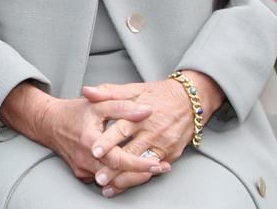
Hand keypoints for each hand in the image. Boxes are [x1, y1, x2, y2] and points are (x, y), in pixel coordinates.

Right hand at [0, 82, 166, 183]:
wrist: (48, 123)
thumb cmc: (74, 112)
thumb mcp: (98, 105)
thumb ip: (123, 106)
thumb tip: (147, 110)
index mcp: (90, 141)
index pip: (119, 159)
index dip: (139, 163)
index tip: (157, 163)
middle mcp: (85, 159)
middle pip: (118, 175)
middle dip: (142, 173)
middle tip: (163, 168)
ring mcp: (82, 169)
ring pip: (111, 180)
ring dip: (132, 176)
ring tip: (152, 170)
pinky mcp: (81, 174)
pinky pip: (103, 178)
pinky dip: (117, 175)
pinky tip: (132, 170)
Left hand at [83, 72, 223, 196]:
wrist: (189, 101)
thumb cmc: (158, 95)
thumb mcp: (133, 89)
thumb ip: (108, 92)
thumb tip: (87, 91)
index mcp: (140, 115)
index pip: (121, 129)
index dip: (107, 141)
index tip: (94, 151)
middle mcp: (152, 132)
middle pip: (131, 153)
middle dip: (114, 167)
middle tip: (99, 178)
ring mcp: (162, 145)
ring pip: (142, 165)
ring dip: (126, 178)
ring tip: (110, 187)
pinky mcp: (171, 155)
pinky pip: (154, 169)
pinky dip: (140, 177)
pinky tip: (128, 184)